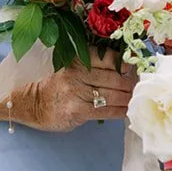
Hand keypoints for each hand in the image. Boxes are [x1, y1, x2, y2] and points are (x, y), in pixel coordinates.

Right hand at [16, 60, 136, 131]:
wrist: (31, 103)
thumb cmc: (58, 85)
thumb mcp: (73, 68)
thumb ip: (95, 67)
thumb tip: (127, 70)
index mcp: (79, 58)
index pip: (110, 58)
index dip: (127, 65)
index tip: (137, 69)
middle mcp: (78, 72)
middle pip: (115, 78)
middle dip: (131, 84)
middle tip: (140, 88)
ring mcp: (76, 92)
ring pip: (112, 95)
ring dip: (128, 98)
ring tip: (135, 100)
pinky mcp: (76, 110)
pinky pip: (105, 110)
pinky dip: (119, 111)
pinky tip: (126, 112)